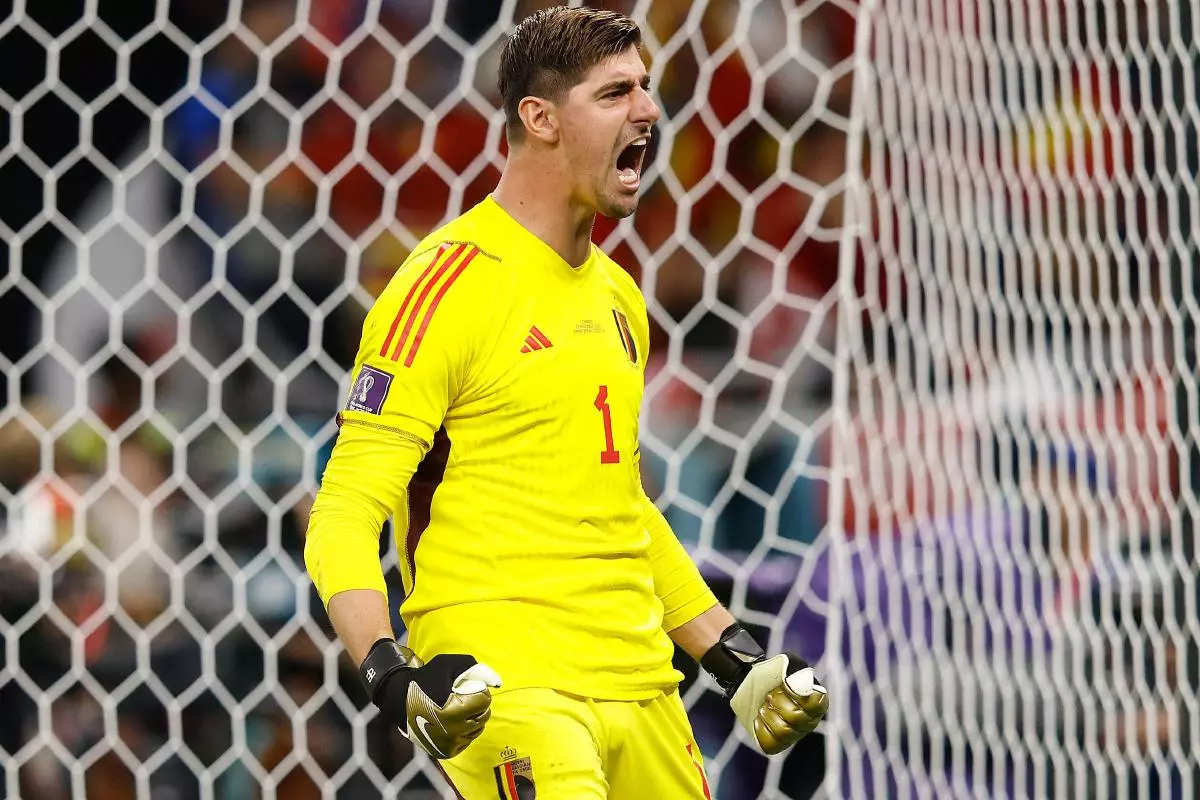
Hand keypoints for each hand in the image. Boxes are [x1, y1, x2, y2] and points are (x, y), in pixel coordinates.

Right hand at [361, 640, 501, 758]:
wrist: (399, 699)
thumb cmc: (425, 679)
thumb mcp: (448, 665)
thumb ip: (473, 667)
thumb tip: (497, 682)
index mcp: (454, 710)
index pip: (484, 700)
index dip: (477, 690)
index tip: (464, 688)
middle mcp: (453, 731)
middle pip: (484, 715)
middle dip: (477, 704)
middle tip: (463, 697)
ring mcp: (449, 744)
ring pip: (477, 728)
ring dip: (473, 717)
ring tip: (458, 708)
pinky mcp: (446, 752)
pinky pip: (467, 740)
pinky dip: (465, 730)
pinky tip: (453, 721)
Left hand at [729, 654, 827, 754]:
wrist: (747, 683)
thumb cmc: (769, 672)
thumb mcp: (785, 663)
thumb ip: (796, 669)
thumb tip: (799, 681)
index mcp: (816, 701)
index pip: (815, 705)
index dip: (796, 695)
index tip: (784, 686)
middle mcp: (809, 721)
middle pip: (796, 718)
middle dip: (778, 702)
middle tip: (770, 695)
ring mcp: (793, 735)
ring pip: (783, 732)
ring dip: (768, 714)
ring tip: (764, 705)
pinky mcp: (776, 744)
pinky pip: (770, 743)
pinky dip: (761, 728)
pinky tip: (759, 718)